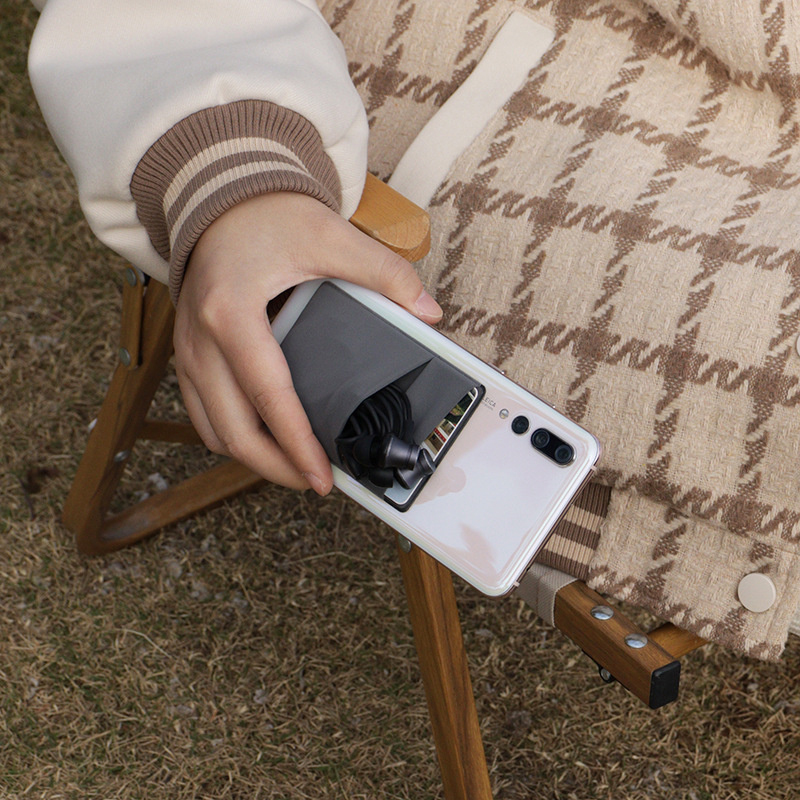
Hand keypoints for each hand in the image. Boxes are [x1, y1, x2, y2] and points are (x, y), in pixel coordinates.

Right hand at [173, 191, 442, 494]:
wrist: (220, 197)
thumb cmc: (267, 215)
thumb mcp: (329, 236)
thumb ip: (383, 274)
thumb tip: (427, 313)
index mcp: (232, 313)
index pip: (268, 396)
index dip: (297, 446)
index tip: (323, 478)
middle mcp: (200, 339)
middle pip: (232, 431)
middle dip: (275, 469)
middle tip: (315, 482)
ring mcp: (187, 349)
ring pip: (212, 429)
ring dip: (252, 457)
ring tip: (295, 466)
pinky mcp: (188, 352)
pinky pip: (203, 411)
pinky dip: (232, 434)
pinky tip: (267, 437)